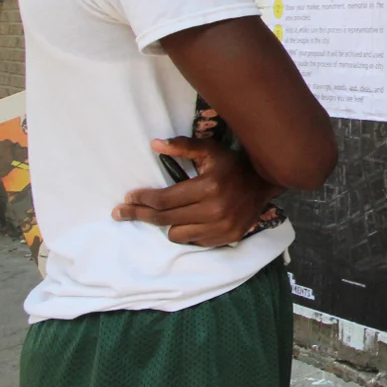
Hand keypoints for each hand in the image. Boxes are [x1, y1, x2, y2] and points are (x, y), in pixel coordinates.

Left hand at [112, 137, 277, 246]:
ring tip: (170, 213)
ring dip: (169, 224)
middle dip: (140, 214)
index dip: (142, 199)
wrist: (265, 183)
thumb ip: (183, 147)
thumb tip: (155, 144)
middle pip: (165, 219)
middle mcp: (214, 210)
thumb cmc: (232, 164)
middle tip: (121, 213)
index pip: (164, 199)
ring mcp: (221, 227)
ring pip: (177, 235)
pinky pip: (194, 241)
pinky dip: (188, 232)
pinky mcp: (227, 237)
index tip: (127, 199)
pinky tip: (189, 221)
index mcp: (208, 186)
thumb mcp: (210, 150)